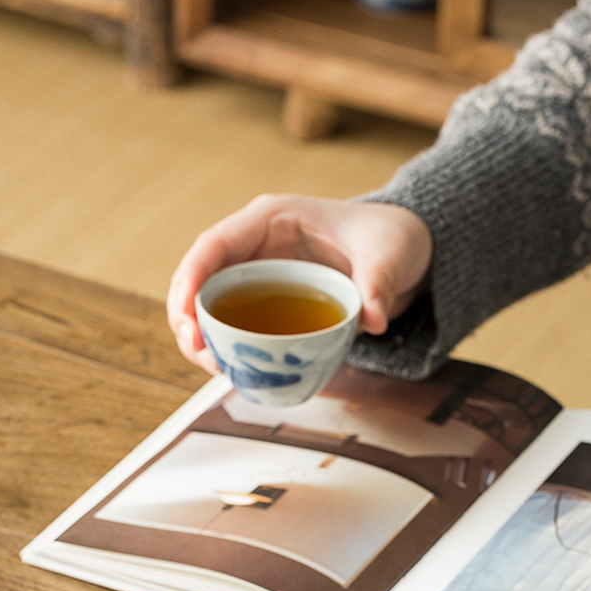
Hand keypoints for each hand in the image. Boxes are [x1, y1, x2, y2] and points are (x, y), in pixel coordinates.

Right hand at [166, 194, 432, 372]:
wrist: (405, 250)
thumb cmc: (390, 237)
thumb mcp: (389, 253)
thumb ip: (380, 282)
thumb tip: (373, 320)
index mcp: (271, 219)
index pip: (215, 244)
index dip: (191, 278)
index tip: (185, 316)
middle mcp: (255, 245)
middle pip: (200, 278)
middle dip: (187, 316)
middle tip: (197, 352)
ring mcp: (258, 274)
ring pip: (210, 305)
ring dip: (202, 338)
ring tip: (214, 368)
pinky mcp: (268, 301)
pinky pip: (235, 323)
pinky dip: (226, 347)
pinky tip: (232, 371)